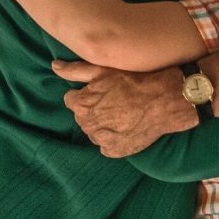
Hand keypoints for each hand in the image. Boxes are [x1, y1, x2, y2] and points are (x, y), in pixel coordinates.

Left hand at [53, 60, 195, 157]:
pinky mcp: (114, 151)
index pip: (72, 100)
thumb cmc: (134, 81)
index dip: (87, 93)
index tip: (103, 90)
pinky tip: (126, 126)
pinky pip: (106, 145)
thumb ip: (75, 70)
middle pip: (82, 116)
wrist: (164, 101)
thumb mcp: (103, 69)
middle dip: (94, 109)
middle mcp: (87, 125)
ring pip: (94, 131)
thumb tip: (54, 66)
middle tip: (115, 100)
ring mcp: (101, 140)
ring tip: (122, 113)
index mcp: (80, 104)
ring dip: (103, 124)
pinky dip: (113, 137)